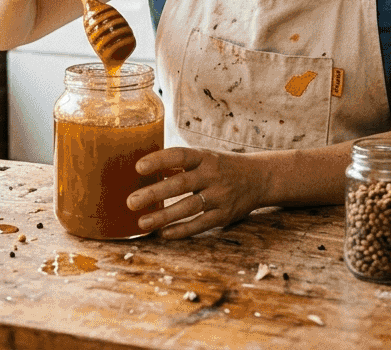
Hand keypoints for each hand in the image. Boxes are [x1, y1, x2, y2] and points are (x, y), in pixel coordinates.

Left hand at [126, 147, 264, 238]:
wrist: (259, 178)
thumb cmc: (221, 166)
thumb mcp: (205, 157)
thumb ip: (179, 163)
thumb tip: (145, 170)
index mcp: (205, 157)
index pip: (180, 155)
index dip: (159, 160)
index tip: (138, 167)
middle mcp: (212, 175)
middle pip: (181, 184)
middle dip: (155, 193)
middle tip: (131, 202)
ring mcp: (220, 196)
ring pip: (189, 208)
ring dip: (163, 216)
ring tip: (142, 223)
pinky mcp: (224, 215)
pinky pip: (200, 224)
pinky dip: (181, 230)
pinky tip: (164, 234)